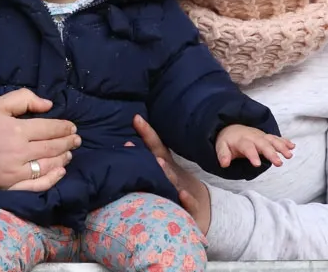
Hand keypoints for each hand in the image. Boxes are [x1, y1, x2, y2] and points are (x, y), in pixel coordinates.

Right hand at [0, 88, 80, 191]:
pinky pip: (36, 186)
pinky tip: (59, 172)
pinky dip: (51, 180)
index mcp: (16, 129)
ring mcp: (14, 172)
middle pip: (51, 147)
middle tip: (76, 139)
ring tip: (69, 153)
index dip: (64, 128)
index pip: (49, 128)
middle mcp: (19, 152)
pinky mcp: (8, 186)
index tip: (72, 127)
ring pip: (47, 166)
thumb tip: (48, 105)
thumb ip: (23, 99)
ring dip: (62, 158)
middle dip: (67, 142)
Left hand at [132, 114, 212, 233]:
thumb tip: (126, 145)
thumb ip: (145, 162)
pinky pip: (190, 204)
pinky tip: (183, 195)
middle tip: (136, 142)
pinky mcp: (191, 208)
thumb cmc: (174, 190)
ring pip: (173, 180)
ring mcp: (182, 189)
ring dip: (166, 172)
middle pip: (162, 159)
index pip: (155, 146)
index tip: (136, 118)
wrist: (201, 209)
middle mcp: (173, 174)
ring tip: (159, 163)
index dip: (146, 132)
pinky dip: (187, 200)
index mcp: (166, 166)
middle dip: (152, 148)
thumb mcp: (162, 175)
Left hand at [215, 124, 294, 167]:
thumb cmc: (227, 140)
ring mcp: (261, 136)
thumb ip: (223, 154)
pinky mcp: (266, 137)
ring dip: (282, 147)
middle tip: (279, 163)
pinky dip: (285, 141)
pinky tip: (292, 146)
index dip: (252, 155)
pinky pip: (276, 138)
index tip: (257, 164)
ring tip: (289, 155)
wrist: (231, 127)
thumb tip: (224, 164)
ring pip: (272, 140)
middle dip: (272, 153)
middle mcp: (253, 137)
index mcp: (241, 140)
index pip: (247, 147)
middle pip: (263, 144)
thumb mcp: (221, 146)